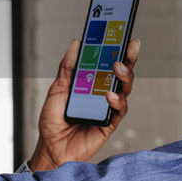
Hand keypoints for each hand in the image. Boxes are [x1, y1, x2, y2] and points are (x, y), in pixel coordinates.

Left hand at [28, 37, 140, 171]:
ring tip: (117, 66)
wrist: (51, 148)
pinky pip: (119, 110)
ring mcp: (108, 108)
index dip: (115, 47)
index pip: (107, 62)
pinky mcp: (110, 123)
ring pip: (125, 89)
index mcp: (91, 83)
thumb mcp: (58, 88)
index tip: (121, 32)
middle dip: (128, 57)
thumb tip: (77, 43)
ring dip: (124, 76)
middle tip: (130, 45)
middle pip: (121, 73)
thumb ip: (68, 67)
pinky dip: (115, 100)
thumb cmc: (53, 121)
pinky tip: (108, 94)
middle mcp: (102, 93)